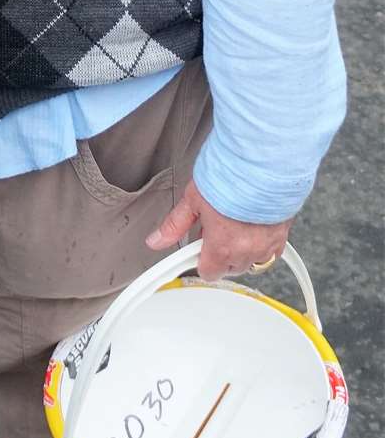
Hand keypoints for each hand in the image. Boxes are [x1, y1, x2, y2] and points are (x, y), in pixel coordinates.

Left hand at [146, 177, 290, 283]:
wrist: (262, 164)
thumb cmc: (230, 177)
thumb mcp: (193, 199)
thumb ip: (175, 225)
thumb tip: (157, 239)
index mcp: (221, 247)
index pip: (208, 272)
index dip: (200, 259)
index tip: (198, 246)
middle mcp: (245, 252)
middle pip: (229, 268)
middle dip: (220, 253)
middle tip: (216, 228)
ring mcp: (265, 246)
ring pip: (250, 262)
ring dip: (241, 250)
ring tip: (234, 225)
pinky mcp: (281, 237)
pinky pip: (270, 253)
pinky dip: (261, 245)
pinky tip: (253, 227)